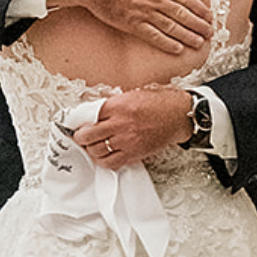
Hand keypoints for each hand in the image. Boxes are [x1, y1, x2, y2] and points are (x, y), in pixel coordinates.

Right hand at [48, 0, 211, 55]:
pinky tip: (177, 49)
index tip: (209, 14)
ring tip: (199, 42)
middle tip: (210, 32)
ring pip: (169, 26)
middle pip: (180, 13)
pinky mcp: (129, 23)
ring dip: (187, 35)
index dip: (198, 7)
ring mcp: (141, 11)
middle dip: (197, 24)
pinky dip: (166, 43)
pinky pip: (151, 35)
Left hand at [72, 88, 191, 168]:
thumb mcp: (132, 94)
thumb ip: (112, 104)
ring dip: (91, 149)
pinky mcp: (134, 153)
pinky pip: (111, 162)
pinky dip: (103, 160)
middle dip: (81, 137)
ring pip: (96, 150)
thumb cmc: (160, 103)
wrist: (179, 115)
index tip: (77, 124)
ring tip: (92, 145)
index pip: (88, 116)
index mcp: (118, 106)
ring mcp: (127, 141)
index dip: (80, 122)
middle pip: (88, 135)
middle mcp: (120, 124)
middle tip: (80, 136)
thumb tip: (94, 111)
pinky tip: (104, 155)